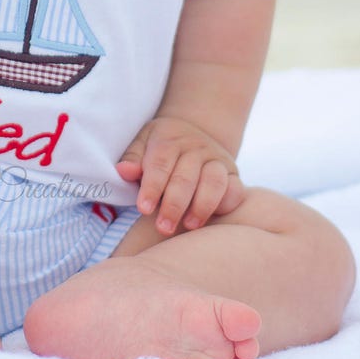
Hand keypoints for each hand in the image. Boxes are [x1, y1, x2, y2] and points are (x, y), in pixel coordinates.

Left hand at [116, 115, 245, 234]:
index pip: (160, 164)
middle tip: (163, 227)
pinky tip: (212, 218)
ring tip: (189, 226)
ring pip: (214, 182)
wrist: (194, 131)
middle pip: (186, 177)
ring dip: (201, 206)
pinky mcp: (233, 173)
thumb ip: (133, 158)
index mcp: (170, 140)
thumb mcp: (143, 143)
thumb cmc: (161, 145)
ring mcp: (217, 160)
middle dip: (174, 205)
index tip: (144, 208)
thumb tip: (124, 171)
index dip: (152, 187)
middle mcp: (196, 148)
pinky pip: (235, 189)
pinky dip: (225, 203)